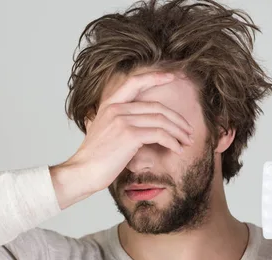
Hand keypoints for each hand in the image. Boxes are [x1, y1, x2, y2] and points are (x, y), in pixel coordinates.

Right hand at [64, 71, 193, 193]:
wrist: (82, 172)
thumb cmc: (93, 158)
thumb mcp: (100, 130)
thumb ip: (111, 121)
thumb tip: (126, 124)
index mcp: (109, 104)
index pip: (135, 82)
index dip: (156, 77)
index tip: (172, 76)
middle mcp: (116, 108)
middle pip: (157, 107)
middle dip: (177, 119)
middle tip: (188, 131)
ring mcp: (122, 120)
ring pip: (161, 120)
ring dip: (179, 132)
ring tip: (187, 142)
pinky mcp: (129, 135)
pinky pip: (159, 134)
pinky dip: (172, 142)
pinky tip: (177, 150)